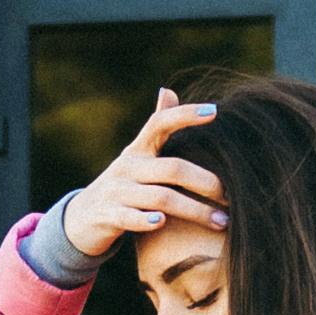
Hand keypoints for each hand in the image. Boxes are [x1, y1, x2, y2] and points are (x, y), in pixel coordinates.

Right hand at [59, 88, 226, 261]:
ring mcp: (116, 191)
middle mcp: (127, 166)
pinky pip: (128, 218)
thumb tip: (168, 91)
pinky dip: (144, 220)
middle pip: (172, 168)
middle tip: (234, 196)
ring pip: (160, 197)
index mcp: (138, 150)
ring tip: (222, 223)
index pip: (160, 124)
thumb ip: (155, 129)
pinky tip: (162, 223)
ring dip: (194, 210)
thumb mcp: (136, 157)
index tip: (215, 111)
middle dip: (207, 182)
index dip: (185, 115)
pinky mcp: (107, 217)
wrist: (81, 220)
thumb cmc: (122, 187)